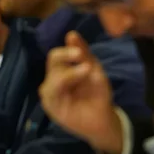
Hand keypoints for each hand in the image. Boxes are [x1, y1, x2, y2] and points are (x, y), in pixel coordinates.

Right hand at [39, 31, 122, 153]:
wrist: (103, 119)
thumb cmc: (97, 94)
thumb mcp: (94, 70)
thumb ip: (83, 53)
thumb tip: (71, 33)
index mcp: (62, 69)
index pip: (57, 54)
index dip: (66, 49)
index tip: (79, 50)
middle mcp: (53, 79)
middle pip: (52, 60)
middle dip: (66, 55)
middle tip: (81, 56)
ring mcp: (51, 93)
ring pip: (52, 76)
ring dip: (69, 72)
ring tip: (87, 70)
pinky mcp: (50, 106)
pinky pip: (51, 92)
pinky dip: (65, 84)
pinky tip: (78, 82)